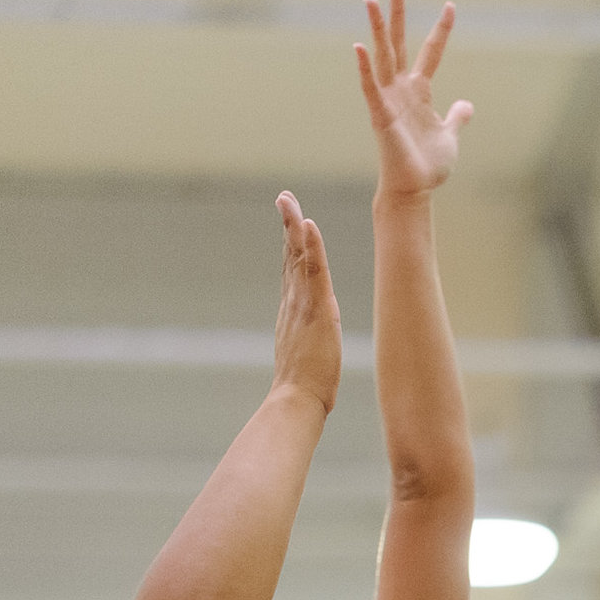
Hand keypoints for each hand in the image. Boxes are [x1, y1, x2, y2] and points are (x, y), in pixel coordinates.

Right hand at [270, 191, 340, 414]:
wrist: (296, 401)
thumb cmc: (305, 389)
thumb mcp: (308, 360)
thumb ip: (307, 349)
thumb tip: (309, 354)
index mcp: (294, 313)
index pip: (293, 273)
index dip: (292, 247)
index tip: (291, 223)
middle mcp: (293, 303)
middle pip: (290, 257)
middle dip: (287, 226)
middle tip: (284, 198)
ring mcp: (302, 304)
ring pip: (297, 258)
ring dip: (294, 226)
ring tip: (289, 200)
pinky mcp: (315, 309)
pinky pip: (312, 271)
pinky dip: (310, 246)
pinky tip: (307, 224)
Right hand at [355, 0, 472, 196]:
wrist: (416, 189)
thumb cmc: (429, 164)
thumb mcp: (450, 135)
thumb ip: (457, 116)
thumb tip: (467, 104)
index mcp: (420, 91)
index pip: (431, 52)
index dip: (441, 30)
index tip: (451, 6)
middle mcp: (401, 89)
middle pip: (400, 44)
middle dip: (398, 15)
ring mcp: (389, 99)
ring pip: (382, 57)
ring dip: (377, 29)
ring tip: (371, 1)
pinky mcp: (380, 115)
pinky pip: (370, 88)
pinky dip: (364, 69)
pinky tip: (358, 47)